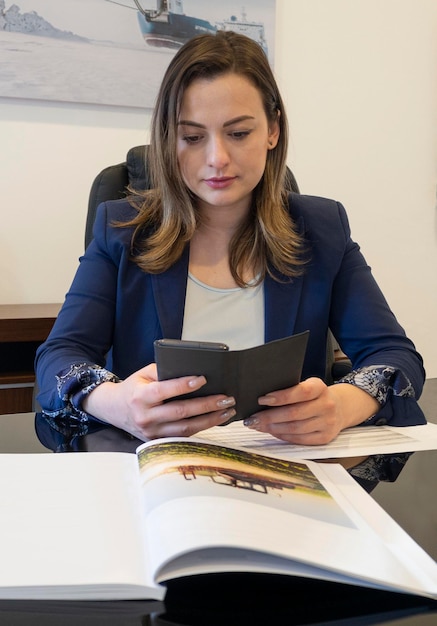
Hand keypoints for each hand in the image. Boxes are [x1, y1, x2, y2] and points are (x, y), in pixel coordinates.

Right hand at [83, 363, 235, 440]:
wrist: (114, 409)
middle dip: (206, 405)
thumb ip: (164, 371)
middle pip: (180, 412)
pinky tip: (215, 420)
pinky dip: (201, 428)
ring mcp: (152, 432)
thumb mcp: (144, 374)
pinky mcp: (158, 441)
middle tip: (226, 398)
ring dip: (210, 420)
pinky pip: (183, 436)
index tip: (203, 379)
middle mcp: (146, 417)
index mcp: (140, 397)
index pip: (165, 390)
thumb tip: (191, 370)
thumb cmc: (134, 388)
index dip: (184, 385)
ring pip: (185, 428)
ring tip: (227, 410)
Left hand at [243, 377, 379, 444]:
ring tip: (258, 426)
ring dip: (273, 428)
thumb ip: (290, 390)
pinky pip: (300, 439)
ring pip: (296, 428)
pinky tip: (272, 432)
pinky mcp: (325, 438)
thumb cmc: (314, 396)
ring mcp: (327, 423)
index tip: (262, 399)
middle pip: (295, 413)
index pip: (301, 392)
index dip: (281, 397)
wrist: (340, 408)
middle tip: (253, 418)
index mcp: (320, 387)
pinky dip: (283, 436)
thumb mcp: (307, 386)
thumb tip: (261, 400)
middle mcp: (327, 405)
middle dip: (270, 416)